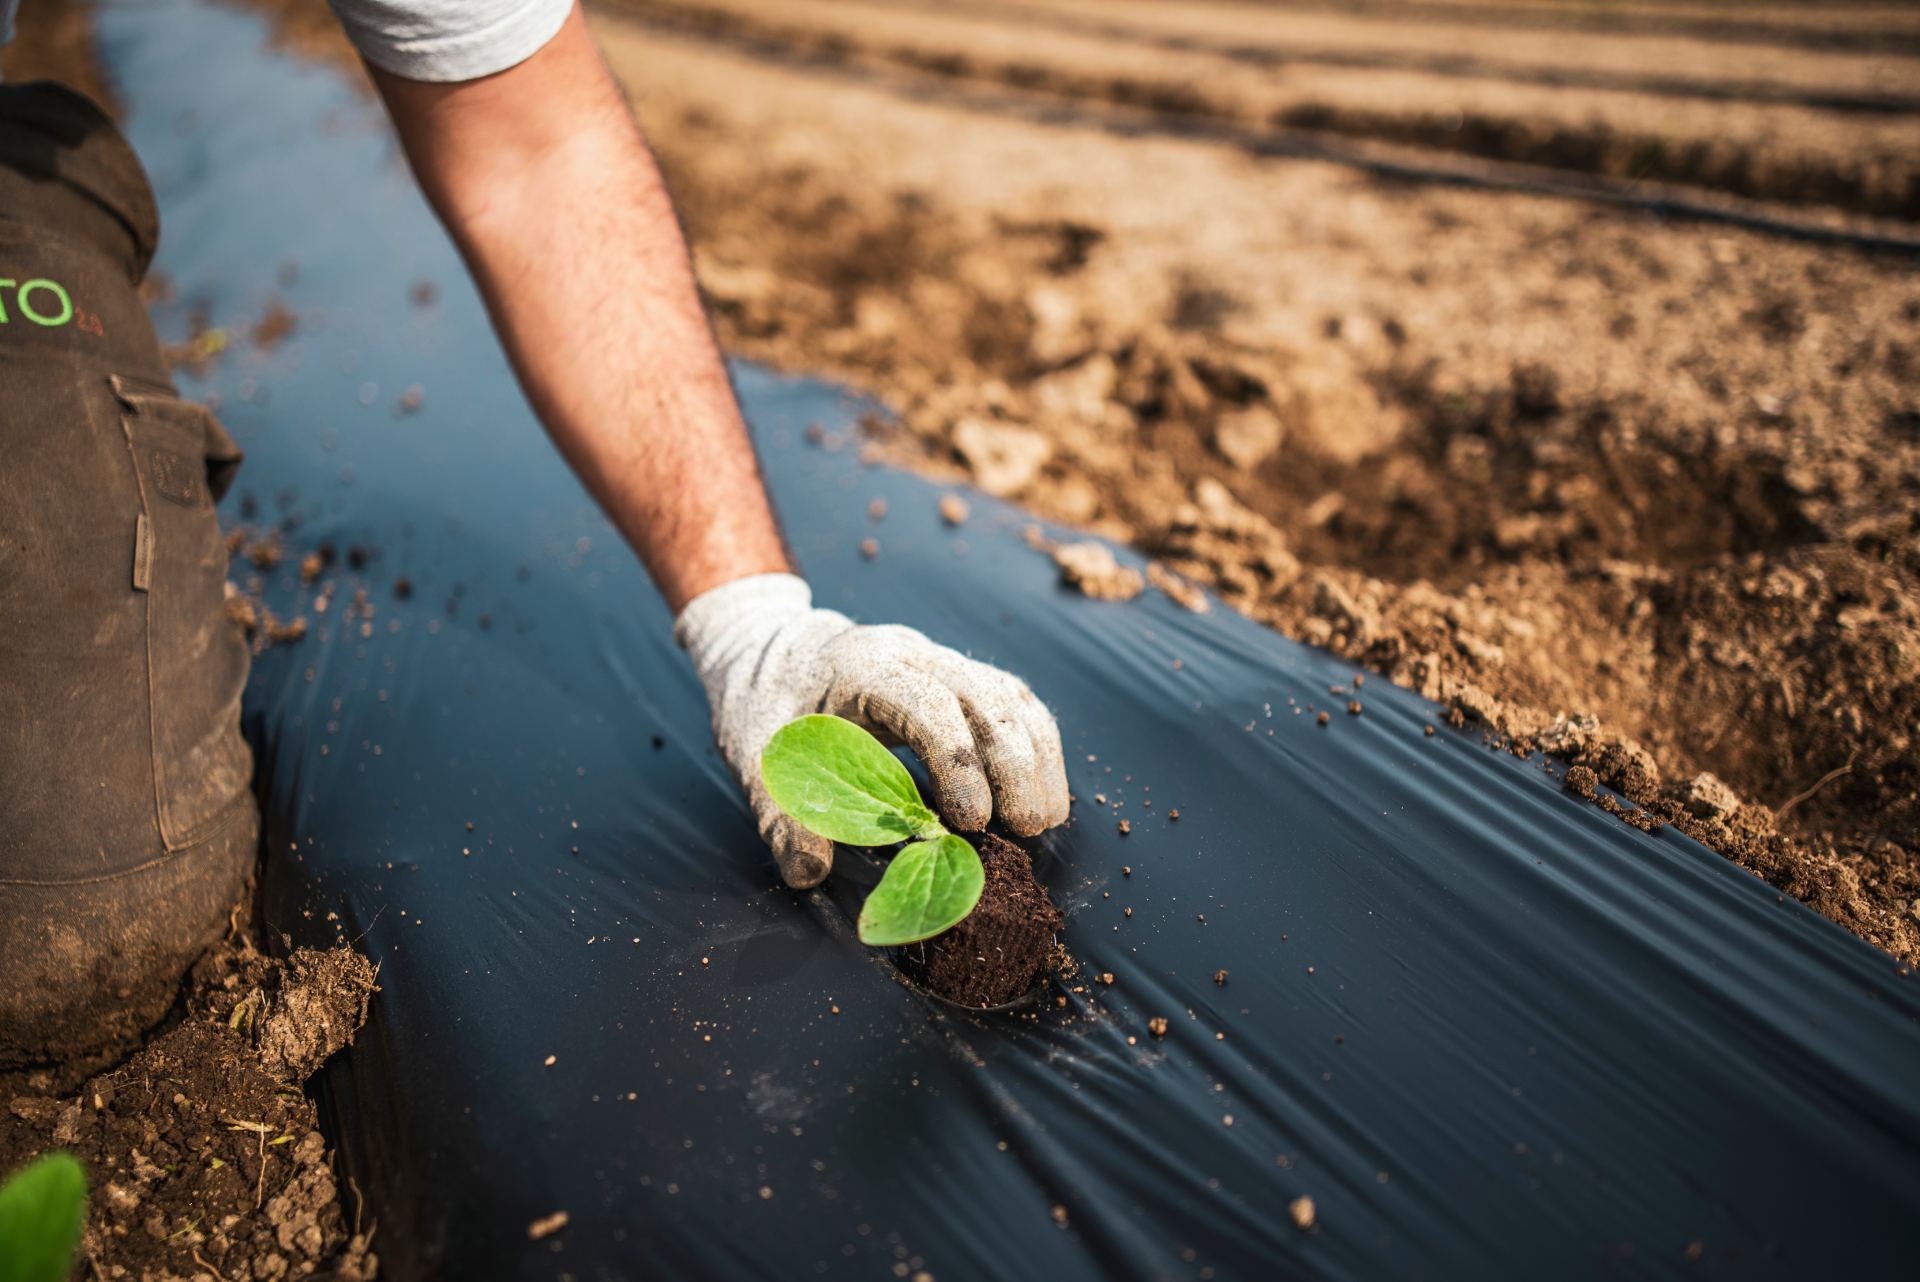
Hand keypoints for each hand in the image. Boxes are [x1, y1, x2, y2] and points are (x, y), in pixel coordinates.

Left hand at [675, 573, 1070, 887]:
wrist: (767, 650)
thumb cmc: (762, 704)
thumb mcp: (753, 757)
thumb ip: (778, 812)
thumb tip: (810, 871)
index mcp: (862, 665)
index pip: (929, 703)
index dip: (959, 761)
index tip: (971, 822)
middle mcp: (912, 653)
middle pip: (987, 696)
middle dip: (1015, 765)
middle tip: (1026, 830)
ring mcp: (940, 659)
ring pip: (1010, 697)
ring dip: (1037, 758)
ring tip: (1044, 821)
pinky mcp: (956, 677)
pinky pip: (1012, 703)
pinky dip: (1035, 746)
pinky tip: (1042, 792)